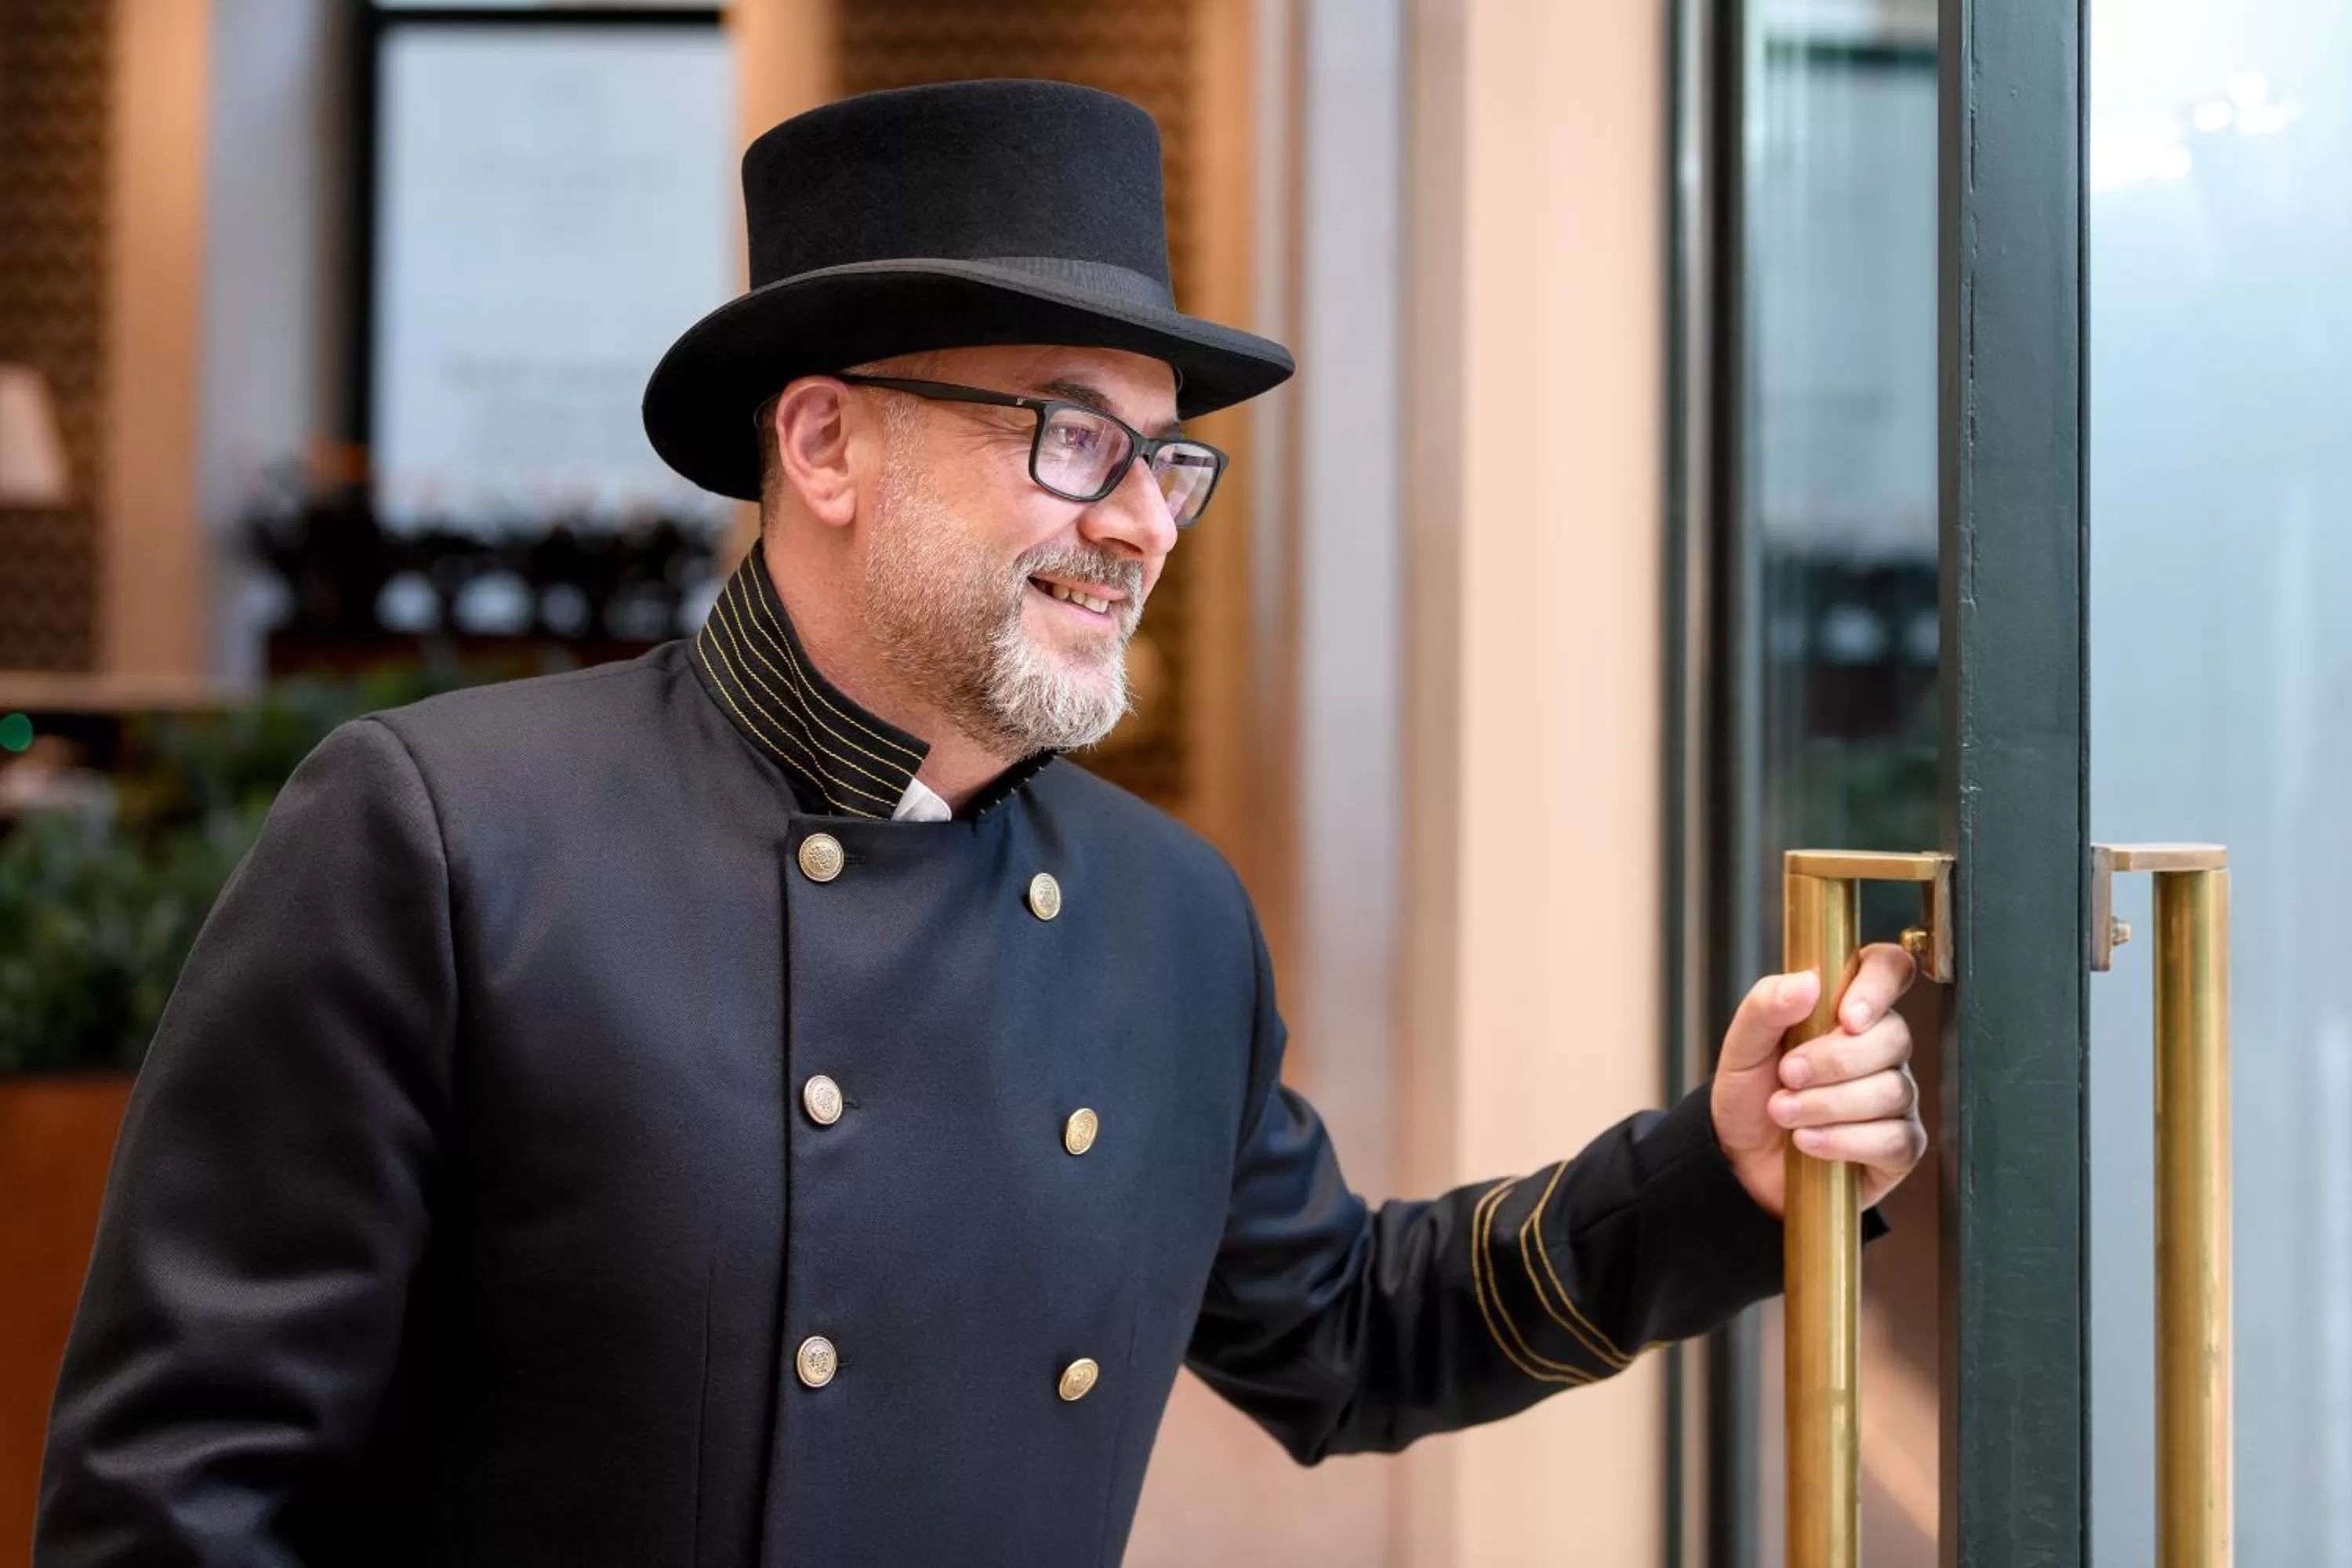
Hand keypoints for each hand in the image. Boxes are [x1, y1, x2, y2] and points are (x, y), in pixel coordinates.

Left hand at [1709, 944, 1925, 1217]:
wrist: (1740, 1157)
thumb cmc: (1750, 1093)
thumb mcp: (1741, 1045)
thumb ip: (1766, 1006)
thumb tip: (1808, 981)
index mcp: (1847, 1008)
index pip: (1890, 969)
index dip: (1879, 986)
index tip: (1846, 1016)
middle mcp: (1881, 1049)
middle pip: (1893, 1036)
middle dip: (1833, 1060)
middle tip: (1786, 1075)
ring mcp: (1896, 1098)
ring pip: (1891, 1090)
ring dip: (1827, 1104)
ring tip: (1783, 1111)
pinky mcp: (1899, 1147)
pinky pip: (1894, 1140)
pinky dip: (1843, 1141)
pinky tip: (1807, 1141)